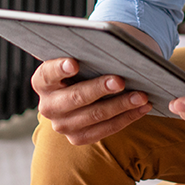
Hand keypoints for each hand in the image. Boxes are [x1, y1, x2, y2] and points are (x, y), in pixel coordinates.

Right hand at [31, 57, 151, 144]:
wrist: (83, 87)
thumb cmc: (85, 64)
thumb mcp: (80, 57)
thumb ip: (87, 53)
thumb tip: (111, 47)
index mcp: (42, 81)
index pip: (48, 73)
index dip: (60, 68)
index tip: (75, 63)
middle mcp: (48, 106)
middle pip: (75, 97)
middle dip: (99, 89)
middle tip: (120, 80)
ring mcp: (62, 125)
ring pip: (95, 116)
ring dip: (121, 105)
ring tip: (141, 95)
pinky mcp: (78, 138)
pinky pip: (105, 129)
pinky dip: (127, 117)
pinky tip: (142, 107)